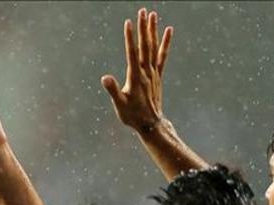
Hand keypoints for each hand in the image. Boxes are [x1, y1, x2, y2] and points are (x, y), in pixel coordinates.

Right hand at [101, 7, 172, 131]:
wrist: (150, 123)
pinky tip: (168, 30)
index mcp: (135, 77)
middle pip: (145, 46)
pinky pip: (162, 56)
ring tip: (152, 14)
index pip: (132, 53)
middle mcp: (146, 72)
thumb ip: (113, 91)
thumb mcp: (120, 105)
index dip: (130, 38)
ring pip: (153, 48)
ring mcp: (153, 73)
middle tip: (142, 11)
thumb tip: (105, 78)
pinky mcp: (158, 75)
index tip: (128, 23)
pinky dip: (166, 43)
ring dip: (153, 30)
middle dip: (143, 28)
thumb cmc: (132, 115)